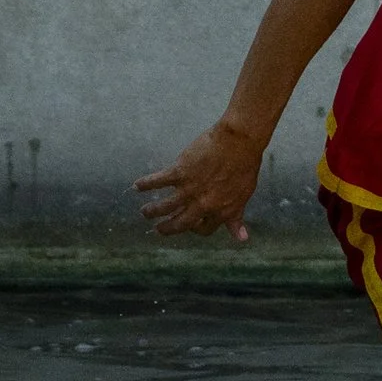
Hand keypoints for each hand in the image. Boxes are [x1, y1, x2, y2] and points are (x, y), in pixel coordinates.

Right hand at [134, 117, 264, 238]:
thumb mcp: (243, 196)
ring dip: (152, 211)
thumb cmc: (245, 166)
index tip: (189, 225)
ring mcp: (190, 190)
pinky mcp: (179, 172)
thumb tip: (242, 238)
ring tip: (144, 212)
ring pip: (164, 207)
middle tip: (157, 230)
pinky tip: (136, 185)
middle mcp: (203, 205)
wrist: (239, 142)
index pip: (203, 230)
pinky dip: (145, 184)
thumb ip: (236, 218)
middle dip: (166, 229)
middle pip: (180, 224)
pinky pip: (157, 181)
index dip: (195, 229)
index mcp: (220, 212)